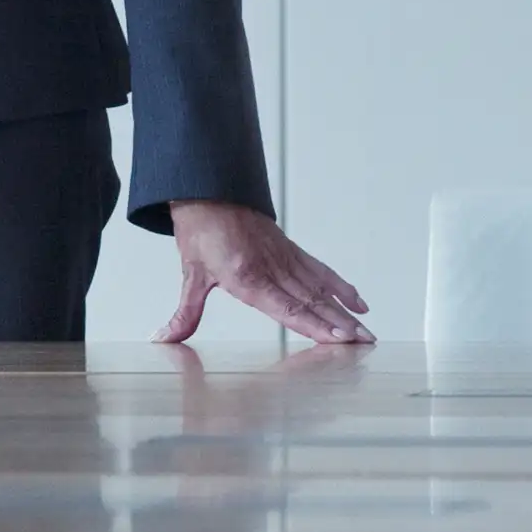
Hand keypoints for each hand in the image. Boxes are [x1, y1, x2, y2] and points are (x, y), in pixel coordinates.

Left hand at [159, 201, 372, 348]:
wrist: (208, 190)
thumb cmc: (200, 229)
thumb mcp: (191, 273)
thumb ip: (184, 313)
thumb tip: (163, 338)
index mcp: (248, 276)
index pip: (287, 307)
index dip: (314, 324)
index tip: (338, 336)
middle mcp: (272, 268)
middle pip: (312, 300)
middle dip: (340, 324)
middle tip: (364, 342)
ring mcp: (285, 258)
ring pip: (321, 288)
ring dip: (346, 309)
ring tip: (368, 330)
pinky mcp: (290, 250)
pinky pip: (321, 270)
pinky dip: (340, 286)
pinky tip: (358, 301)